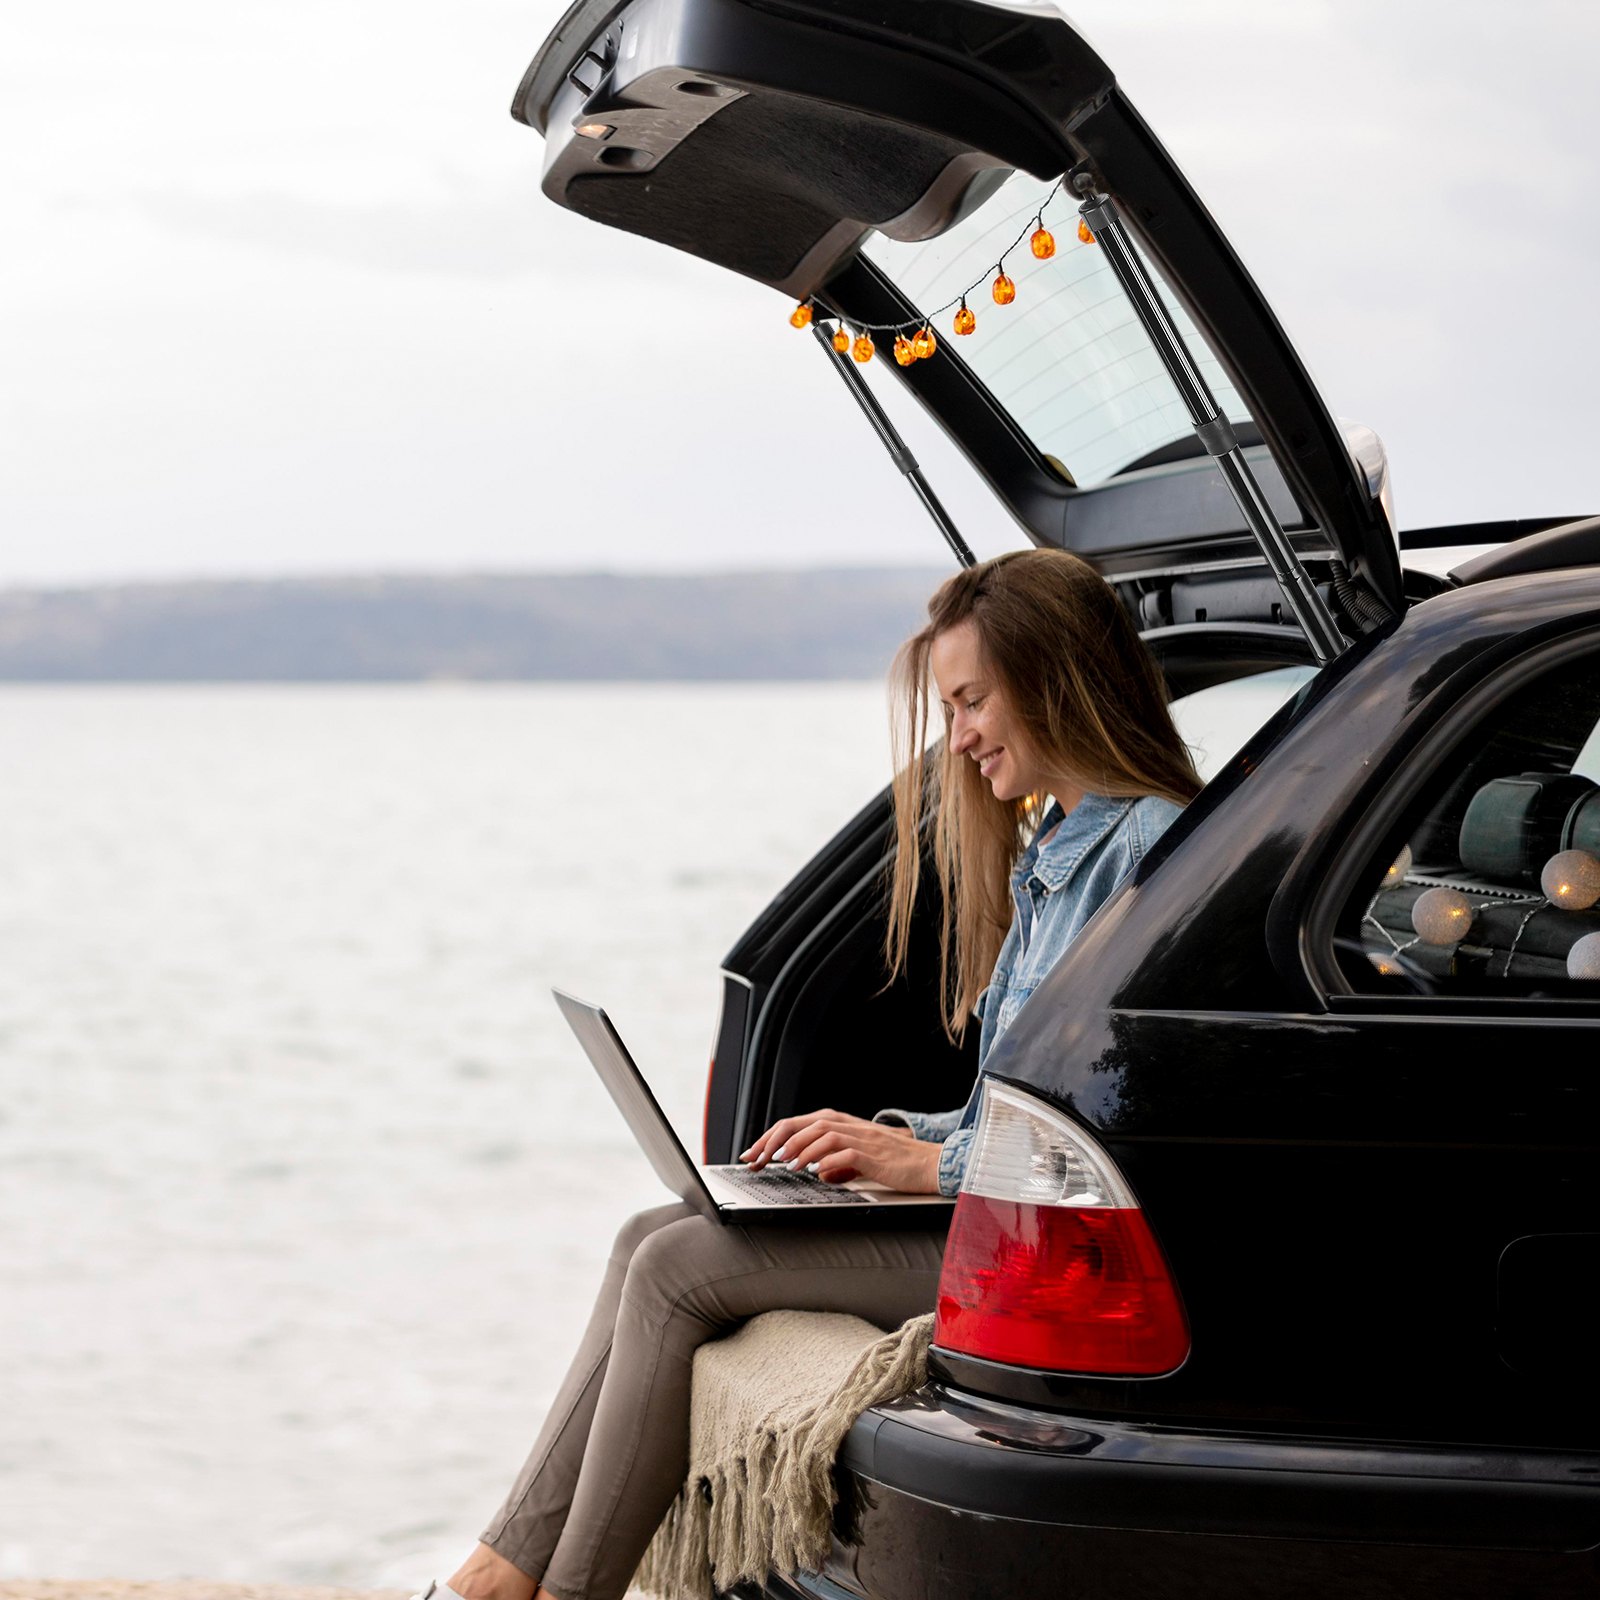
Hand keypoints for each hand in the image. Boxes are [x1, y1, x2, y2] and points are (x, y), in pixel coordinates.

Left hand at [740, 1108, 942, 1193]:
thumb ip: (838, 1161)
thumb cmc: (896, 1163)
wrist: (931, 1164)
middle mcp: (849, 1125)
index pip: (799, 1123)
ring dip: (796, 1146)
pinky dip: (823, 1158)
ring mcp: (861, 1137)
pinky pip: (843, 1150)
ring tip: (778, 1163)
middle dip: (774, 1140)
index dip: (772, 1137)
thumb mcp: (860, 1160)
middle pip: (803, 1123)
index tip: (753, 1154)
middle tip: (755, 1159)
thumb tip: (818, 1171)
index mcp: (843, 1124)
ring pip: (820, 1131)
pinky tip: (810, 1170)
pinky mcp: (873, 1153)